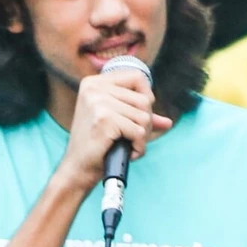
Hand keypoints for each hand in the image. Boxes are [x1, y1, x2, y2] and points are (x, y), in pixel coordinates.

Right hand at [55, 67, 172, 185]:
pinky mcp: (104, 119)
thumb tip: (168, 122)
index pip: (137, 77)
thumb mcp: (117, 123)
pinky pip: (139, 131)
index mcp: (94, 83)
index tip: (141, 114)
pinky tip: (127, 153)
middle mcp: (94, 88)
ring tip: (129, 145)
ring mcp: (98, 102)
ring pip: (144, 116)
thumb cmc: (97, 146)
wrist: (78, 169)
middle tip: (133, 138)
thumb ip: (139, 116)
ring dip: (143, 136)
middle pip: (144, 99)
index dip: (146, 96)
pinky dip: (139, 147)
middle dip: (146, 122)